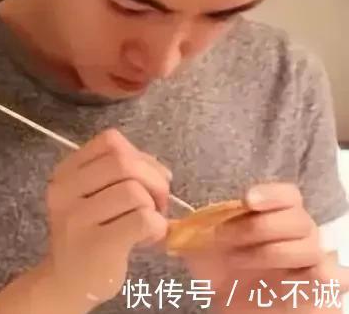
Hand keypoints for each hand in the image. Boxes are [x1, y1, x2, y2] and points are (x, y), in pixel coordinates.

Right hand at [40, 129, 170, 308]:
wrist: (68, 281)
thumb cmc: (89, 234)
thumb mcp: (92, 195)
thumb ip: (121, 174)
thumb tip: (161, 171)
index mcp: (65, 172)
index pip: (110, 141)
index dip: (139, 156)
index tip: (144, 180)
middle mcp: (64, 190)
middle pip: (124, 163)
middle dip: (153, 181)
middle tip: (156, 204)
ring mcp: (77, 217)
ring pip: (135, 191)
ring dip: (154, 208)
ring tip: (148, 224)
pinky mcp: (97, 244)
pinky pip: (144, 220)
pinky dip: (157, 228)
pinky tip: (147, 239)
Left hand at [181, 183, 339, 311]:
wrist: (242, 311)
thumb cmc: (226, 276)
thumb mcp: (201, 252)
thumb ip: (188, 232)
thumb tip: (164, 220)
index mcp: (275, 218)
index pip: (288, 195)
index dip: (271, 194)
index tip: (246, 200)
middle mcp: (300, 235)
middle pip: (297, 218)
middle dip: (256, 227)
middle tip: (223, 238)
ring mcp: (314, 261)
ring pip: (309, 246)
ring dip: (269, 252)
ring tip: (239, 262)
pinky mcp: (324, 288)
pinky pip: (333, 277)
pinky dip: (314, 275)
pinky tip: (287, 280)